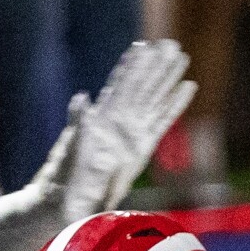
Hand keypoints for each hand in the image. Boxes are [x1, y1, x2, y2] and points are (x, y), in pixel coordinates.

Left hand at [31, 40, 195, 221]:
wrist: (63, 207)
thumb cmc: (62, 183)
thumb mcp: (68, 152)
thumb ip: (79, 125)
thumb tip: (83, 99)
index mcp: (103, 120)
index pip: (122, 86)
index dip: (134, 65)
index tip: (145, 45)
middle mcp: (118, 123)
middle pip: (142, 87)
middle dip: (156, 65)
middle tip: (171, 43)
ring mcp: (130, 135)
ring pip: (154, 99)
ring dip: (167, 78)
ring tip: (180, 56)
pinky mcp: (140, 149)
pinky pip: (162, 121)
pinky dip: (174, 104)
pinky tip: (187, 88)